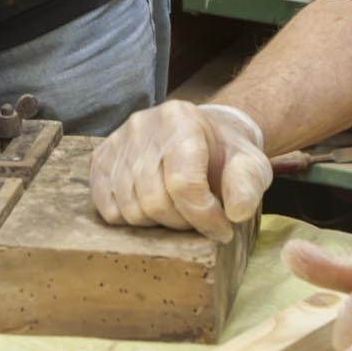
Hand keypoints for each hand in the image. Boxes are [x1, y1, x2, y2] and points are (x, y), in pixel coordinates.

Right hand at [89, 100, 272, 242]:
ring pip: (130, 208)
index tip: (221, 230)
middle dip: (182, 222)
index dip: (204, 217)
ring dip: (157, 223)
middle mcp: (143, 126)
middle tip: (199, 219)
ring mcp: (118, 142)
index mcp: (181, 121)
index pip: (184, 183)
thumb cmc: (225, 154)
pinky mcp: (101, 159)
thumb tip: (236, 213)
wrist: (203, 134)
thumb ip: (247, 186)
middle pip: (154, 200)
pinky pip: (106, 207)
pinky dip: (129, 218)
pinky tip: (151, 208)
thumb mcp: (249, 165)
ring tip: (177, 210)